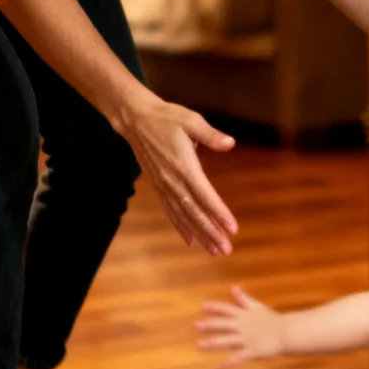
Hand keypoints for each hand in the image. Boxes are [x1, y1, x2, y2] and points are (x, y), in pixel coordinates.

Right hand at [119, 97, 238, 254]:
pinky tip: (190, 240)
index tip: (232, 228)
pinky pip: (170, 211)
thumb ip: (210, 134)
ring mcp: (163, 186)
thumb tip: (230, 143)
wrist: (136, 120)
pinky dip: (180, 227)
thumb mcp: (191, 120)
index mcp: (184, 166)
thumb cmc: (166, 118)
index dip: (218, 213)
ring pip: (183, 215)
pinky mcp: (158, 186)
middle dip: (211, 232)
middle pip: (194, 212)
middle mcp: (173, 181)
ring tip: (214, 250)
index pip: (204, 195)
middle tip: (226, 249)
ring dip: (199, 234)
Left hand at [196, 286, 283, 368]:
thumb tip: (233, 287)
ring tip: (200, 345)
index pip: (228, 309)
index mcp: (244, 315)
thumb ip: (243, 298)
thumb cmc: (271, 319)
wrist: (286, 333)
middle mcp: (243, 326)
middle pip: (224, 324)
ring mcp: (247, 339)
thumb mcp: (257, 306)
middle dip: (210, 324)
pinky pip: (238, 358)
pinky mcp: (252, 351)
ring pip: (228, 340)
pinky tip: (219, 367)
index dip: (216, 307)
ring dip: (213, 343)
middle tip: (197, 325)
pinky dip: (229, 363)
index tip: (204, 306)